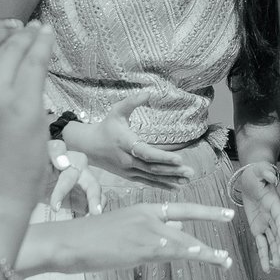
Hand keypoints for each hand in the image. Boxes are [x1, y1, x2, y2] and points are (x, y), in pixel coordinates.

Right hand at [23, 202, 235, 274]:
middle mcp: (148, 217)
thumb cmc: (91, 240)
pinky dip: (189, 254)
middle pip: (188, 218)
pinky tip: (204, 256)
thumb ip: (149, 232)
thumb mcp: (124, 229)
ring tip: (225, 260)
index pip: (180, 209)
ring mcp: (145, 232)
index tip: (224, 213)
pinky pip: (171, 252)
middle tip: (232, 219)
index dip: (204, 211)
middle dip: (211, 218)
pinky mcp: (140, 248)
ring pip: (183, 241)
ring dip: (206, 252)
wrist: (70, 242)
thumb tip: (175, 234)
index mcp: (143, 210)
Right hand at [64, 96, 194, 186]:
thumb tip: (149, 93)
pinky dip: (162, 185)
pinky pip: (147, 182)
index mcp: (125, 143)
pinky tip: (176, 187)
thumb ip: (132, 101)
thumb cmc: (106, 127)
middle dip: (172, 170)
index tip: (180, 159)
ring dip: (170, 179)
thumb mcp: (117, 111)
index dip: (163, 156)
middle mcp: (127, 160)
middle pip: (152, 167)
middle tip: (191, 172)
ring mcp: (128, 170)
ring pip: (152, 176)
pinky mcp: (129, 176)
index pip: (146, 152)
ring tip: (187, 180)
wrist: (89, 146)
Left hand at [232, 162, 279, 271]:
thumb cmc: (256, 174)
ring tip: (276, 265)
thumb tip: (270, 176)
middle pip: (278, 232)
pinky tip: (266, 267)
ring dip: (274, 253)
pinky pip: (261, 243)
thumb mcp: (259, 170)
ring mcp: (266, 223)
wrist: (251, 179)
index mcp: (274, 203)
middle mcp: (272, 216)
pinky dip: (263, 255)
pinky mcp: (258, 228)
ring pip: (271, 241)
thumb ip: (265, 172)